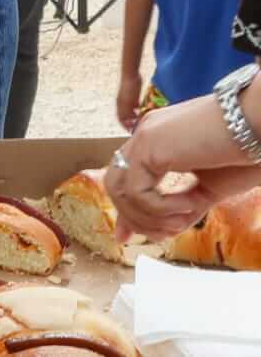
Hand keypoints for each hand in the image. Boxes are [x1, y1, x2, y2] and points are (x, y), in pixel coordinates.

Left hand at [107, 94, 260, 239]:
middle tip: (163, 235)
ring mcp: (144, 137)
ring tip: (182, 220)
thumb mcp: (208, 190)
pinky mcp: (149, 143)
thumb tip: (159, 233)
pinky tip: (190, 205)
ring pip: (120, 190)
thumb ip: (181, 208)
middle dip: (134, 218)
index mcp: (156, 142)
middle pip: (115, 185)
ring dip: (149, 217)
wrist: (259, 125)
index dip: (126, 210)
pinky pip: (138, 191)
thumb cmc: (243, 155)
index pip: (125, 179)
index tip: (128, 237)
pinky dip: (162, 208)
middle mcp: (144, 136)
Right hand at [117, 72, 142, 130]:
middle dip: (129, 123)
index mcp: (120, 105)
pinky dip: (136, 111)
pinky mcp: (132, 96)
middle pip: (124, 116)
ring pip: (129, 111)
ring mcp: (126, 99)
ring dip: (133, 117)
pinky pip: (133, 106)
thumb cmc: (129, 88)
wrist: (131, 75)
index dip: (124, 126)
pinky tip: (141, 112)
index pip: (120, 119)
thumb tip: (130, 121)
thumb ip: (129, 111)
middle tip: (135, 129)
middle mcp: (122, 103)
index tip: (130, 132)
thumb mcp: (130, 101)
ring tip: (139, 122)